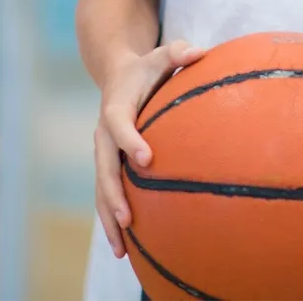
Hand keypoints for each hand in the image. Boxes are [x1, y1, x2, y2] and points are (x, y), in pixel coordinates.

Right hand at [93, 39, 205, 256]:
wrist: (117, 75)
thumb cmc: (148, 67)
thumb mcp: (162, 53)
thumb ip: (179, 52)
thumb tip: (201, 52)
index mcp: (116, 108)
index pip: (119, 125)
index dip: (130, 141)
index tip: (146, 159)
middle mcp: (104, 134)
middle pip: (105, 168)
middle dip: (114, 195)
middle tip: (128, 218)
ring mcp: (104, 153)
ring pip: (102, 189)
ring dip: (109, 218)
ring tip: (121, 249)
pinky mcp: (109, 165)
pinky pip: (108, 194)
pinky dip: (112, 219)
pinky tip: (125, 246)